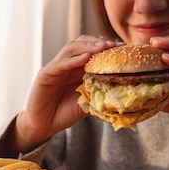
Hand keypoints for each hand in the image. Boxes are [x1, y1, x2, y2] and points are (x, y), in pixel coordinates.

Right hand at [14, 36, 123, 151]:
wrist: (44, 126)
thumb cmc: (64, 114)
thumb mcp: (87, 103)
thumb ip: (99, 94)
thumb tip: (121, 91)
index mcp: (78, 69)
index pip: (93, 51)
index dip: (108, 49)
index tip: (124, 49)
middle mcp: (67, 65)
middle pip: (83, 44)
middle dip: (99, 43)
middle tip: (114, 45)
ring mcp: (56, 68)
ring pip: (71, 49)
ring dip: (87, 46)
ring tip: (102, 47)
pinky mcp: (45, 74)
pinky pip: (60, 64)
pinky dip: (73, 60)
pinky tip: (85, 58)